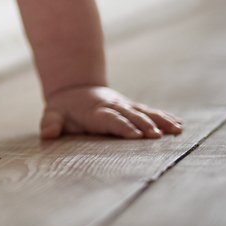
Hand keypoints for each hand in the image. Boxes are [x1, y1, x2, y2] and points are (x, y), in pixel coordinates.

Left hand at [40, 85, 182, 139]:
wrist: (75, 88)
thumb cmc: (63, 108)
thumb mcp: (53, 113)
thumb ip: (50, 124)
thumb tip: (47, 134)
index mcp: (95, 111)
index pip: (111, 119)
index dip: (123, 126)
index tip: (135, 135)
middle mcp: (113, 106)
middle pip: (131, 116)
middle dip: (144, 125)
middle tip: (158, 136)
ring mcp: (125, 106)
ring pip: (144, 112)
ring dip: (160, 121)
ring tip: (176, 130)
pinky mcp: (132, 108)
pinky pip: (149, 112)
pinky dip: (164, 117)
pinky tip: (178, 125)